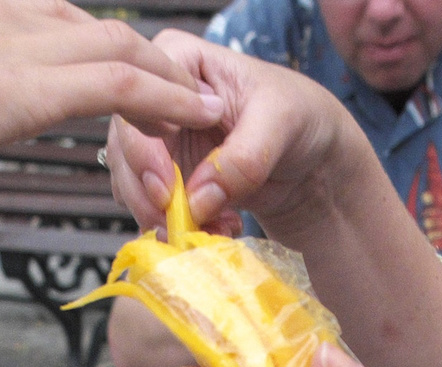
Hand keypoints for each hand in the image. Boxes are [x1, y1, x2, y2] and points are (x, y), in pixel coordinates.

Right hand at [0, 0, 223, 187]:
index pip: (43, 17)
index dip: (84, 41)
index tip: (110, 66)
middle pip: (92, 24)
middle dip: (139, 53)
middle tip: (176, 84)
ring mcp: (19, 45)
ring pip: (119, 46)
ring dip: (166, 74)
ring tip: (202, 103)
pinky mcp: (34, 86)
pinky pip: (120, 81)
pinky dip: (164, 96)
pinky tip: (195, 113)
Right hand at [103, 31, 366, 236]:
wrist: (316, 161)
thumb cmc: (303, 118)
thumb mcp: (282, 122)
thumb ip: (242, 156)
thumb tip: (197, 199)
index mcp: (180, 60)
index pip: (138, 96)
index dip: (143, 145)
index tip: (166, 188)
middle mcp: (160, 100)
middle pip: (125, 146)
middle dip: (147, 193)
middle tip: (176, 224)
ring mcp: (160, 143)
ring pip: (131, 183)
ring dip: (163, 217)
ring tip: (213, 230)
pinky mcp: (169, 180)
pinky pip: (152, 209)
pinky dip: (178, 228)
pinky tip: (217, 230)